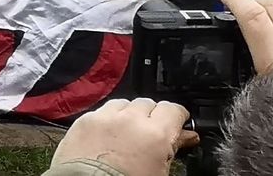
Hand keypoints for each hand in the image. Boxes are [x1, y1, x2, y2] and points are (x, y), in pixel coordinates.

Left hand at [50, 98, 197, 175]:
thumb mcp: (160, 172)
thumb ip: (174, 148)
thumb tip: (187, 136)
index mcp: (155, 134)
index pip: (173, 109)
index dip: (178, 116)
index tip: (178, 122)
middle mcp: (130, 119)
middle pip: (148, 103)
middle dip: (152, 116)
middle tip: (151, 134)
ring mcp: (105, 116)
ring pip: (124, 103)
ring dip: (129, 114)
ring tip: (129, 134)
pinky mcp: (85, 119)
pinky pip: (102, 111)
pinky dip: (109, 119)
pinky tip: (109, 135)